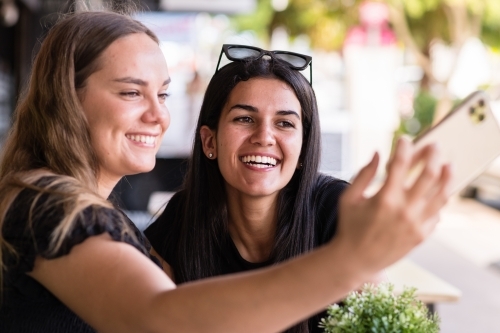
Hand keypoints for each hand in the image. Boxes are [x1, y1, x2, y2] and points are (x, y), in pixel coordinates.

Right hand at [335, 137, 451, 278]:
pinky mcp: (422, 235)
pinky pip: (437, 213)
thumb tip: (378, 153)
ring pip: (442, 194)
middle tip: (434, 146)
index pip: (401, 163)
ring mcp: (416, 223)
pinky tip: (438, 192)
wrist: (356, 260)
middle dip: (433, 155)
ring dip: (447, 176)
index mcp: (384, 197)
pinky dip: (440, 200)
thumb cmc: (350, 226)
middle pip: (429, 174)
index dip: (404, 147)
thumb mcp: (349, 198)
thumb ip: (364, 174)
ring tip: (448, 165)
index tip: (404, 140)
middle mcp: (404, 209)